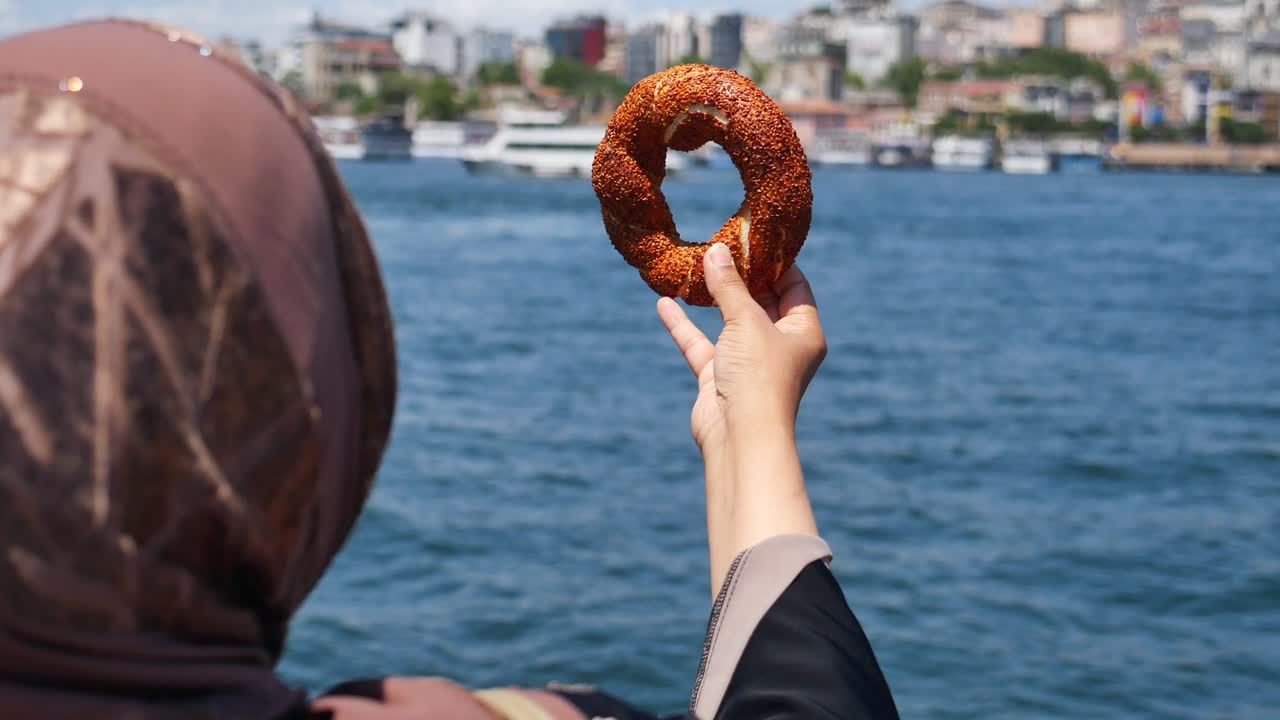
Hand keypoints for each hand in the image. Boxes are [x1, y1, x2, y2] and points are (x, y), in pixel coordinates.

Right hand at [657, 243, 826, 453]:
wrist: (740, 437)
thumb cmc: (758, 376)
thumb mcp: (745, 320)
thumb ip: (729, 285)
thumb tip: (716, 251)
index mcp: (804, 332)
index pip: (794, 286)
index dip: (775, 261)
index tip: (754, 237)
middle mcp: (779, 346)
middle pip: (761, 301)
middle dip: (740, 275)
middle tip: (720, 244)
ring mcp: (748, 362)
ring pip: (729, 321)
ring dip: (712, 297)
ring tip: (695, 266)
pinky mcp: (720, 376)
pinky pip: (701, 343)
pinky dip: (685, 325)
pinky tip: (666, 303)